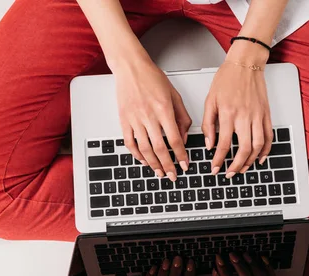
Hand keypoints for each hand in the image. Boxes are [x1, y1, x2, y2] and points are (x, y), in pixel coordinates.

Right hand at [114, 58, 191, 181]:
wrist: (130, 67)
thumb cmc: (152, 77)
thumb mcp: (174, 95)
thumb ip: (182, 117)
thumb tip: (184, 137)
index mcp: (163, 109)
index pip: (174, 139)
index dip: (181, 155)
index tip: (184, 164)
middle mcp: (149, 116)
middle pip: (160, 148)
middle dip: (168, 165)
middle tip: (173, 175)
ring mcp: (134, 119)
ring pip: (144, 149)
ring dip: (153, 164)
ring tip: (159, 172)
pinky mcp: (124, 120)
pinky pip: (129, 142)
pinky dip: (136, 154)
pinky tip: (144, 161)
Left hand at [202, 53, 272, 177]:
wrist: (245, 63)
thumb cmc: (227, 79)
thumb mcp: (210, 100)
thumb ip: (208, 124)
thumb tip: (209, 144)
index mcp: (228, 113)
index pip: (223, 144)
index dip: (219, 159)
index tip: (215, 168)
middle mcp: (245, 116)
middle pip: (243, 149)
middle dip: (236, 165)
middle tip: (229, 173)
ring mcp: (258, 116)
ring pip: (258, 146)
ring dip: (250, 161)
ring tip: (242, 168)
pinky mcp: (266, 114)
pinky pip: (269, 137)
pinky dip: (266, 150)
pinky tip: (260, 158)